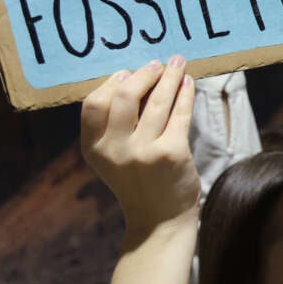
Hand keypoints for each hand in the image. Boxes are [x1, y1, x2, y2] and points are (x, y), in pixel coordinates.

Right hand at [80, 57, 199, 245]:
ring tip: (178, 64)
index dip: (111, 82)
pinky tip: (188, 83)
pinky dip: (186, 93)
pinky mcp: (172, 153)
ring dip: (170, 77)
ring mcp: (145, 152)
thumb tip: (132, 75)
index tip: (127, 72)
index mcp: (94, 148)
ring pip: (157, 101)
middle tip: (157, 64)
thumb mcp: (112, 156)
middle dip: (143, 74)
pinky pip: (180, 113)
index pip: (94, 103)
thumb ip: (114, 124)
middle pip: (124, 96)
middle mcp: (115, 149)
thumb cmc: (137, 179)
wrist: (160, 219)